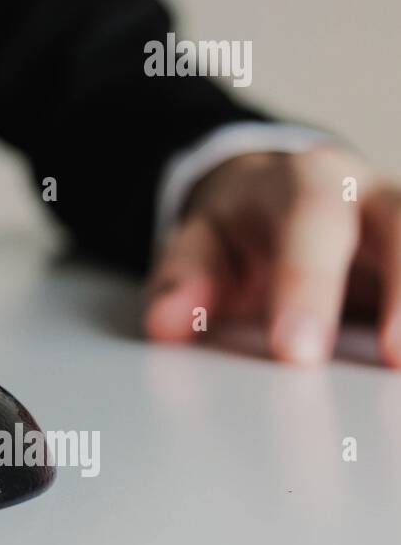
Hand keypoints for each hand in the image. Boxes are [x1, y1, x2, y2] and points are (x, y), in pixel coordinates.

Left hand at [144, 145, 400, 366]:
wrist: (278, 194)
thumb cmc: (244, 226)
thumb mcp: (200, 239)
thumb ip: (183, 277)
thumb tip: (165, 324)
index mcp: (304, 183)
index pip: (311, 224)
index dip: (307, 286)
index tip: (295, 352)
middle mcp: (370, 194)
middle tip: (395, 360)